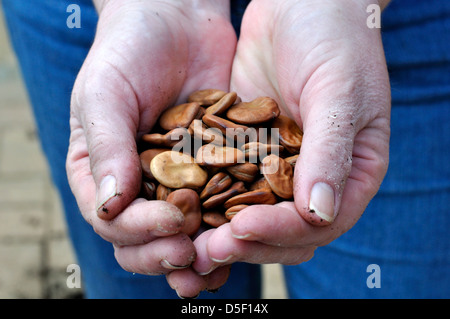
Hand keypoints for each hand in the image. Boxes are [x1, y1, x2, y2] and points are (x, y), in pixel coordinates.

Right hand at [66, 0, 235, 296]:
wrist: (175, 19)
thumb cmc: (129, 49)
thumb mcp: (106, 94)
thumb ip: (106, 148)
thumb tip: (110, 206)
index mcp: (101, 173)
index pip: (112, 220)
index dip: (140, 232)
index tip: (173, 224)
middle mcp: (137, 184)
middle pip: (144, 239)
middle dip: (166, 255)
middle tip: (193, 257)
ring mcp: (175, 180)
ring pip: (182, 233)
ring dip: (199, 256)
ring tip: (219, 268)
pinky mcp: (212, 169)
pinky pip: (218, 206)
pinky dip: (228, 227)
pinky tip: (246, 238)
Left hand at [192, 0, 389, 277]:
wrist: (303, 2)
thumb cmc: (335, 39)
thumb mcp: (339, 91)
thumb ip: (331, 151)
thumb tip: (319, 212)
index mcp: (350, 172)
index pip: (319, 223)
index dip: (281, 232)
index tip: (242, 228)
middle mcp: (314, 177)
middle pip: (283, 230)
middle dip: (247, 243)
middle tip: (206, 249)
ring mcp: (279, 166)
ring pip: (252, 213)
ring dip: (221, 230)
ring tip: (188, 239)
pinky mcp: (248, 149)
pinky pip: (228, 182)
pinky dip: (208, 198)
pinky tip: (180, 204)